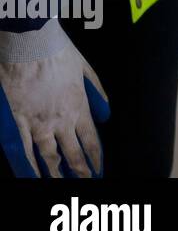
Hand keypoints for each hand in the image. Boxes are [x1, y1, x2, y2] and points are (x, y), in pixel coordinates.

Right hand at [0, 20, 109, 177]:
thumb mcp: (85, 70)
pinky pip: (23, 151)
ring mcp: (38, 124)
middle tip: (85, 183)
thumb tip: (107, 114)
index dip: (95, 158)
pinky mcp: (17, 122)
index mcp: (79, 107)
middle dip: (80, 172)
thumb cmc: (58, 53)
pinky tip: (32, 177)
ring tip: (60, 185)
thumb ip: (97, 93)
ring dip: (56, 174)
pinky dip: (28, 167)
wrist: (31, 44)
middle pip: (73, 154)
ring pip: (49, 157)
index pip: (91, 141)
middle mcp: (61, 121)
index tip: (98, 170)